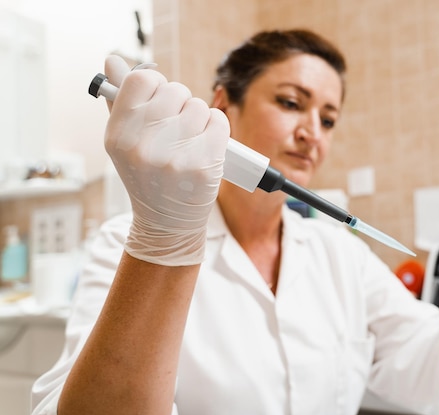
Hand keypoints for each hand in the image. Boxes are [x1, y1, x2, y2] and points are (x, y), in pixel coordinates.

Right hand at [103, 55, 229, 265]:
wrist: (167, 223)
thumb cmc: (147, 176)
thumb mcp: (125, 141)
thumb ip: (120, 100)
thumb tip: (112, 59)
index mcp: (118, 135)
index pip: (142, 79)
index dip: (156, 86)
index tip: (160, 102)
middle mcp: (143, 145)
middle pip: (175, 90)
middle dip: (180, 105)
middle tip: (176, 131)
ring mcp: (174, 156)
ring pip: (199, 106)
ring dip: (199, 119)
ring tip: (190, 143)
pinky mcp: (204, 165)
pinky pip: (219, 121)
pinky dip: (217, 129)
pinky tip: (206, 147)